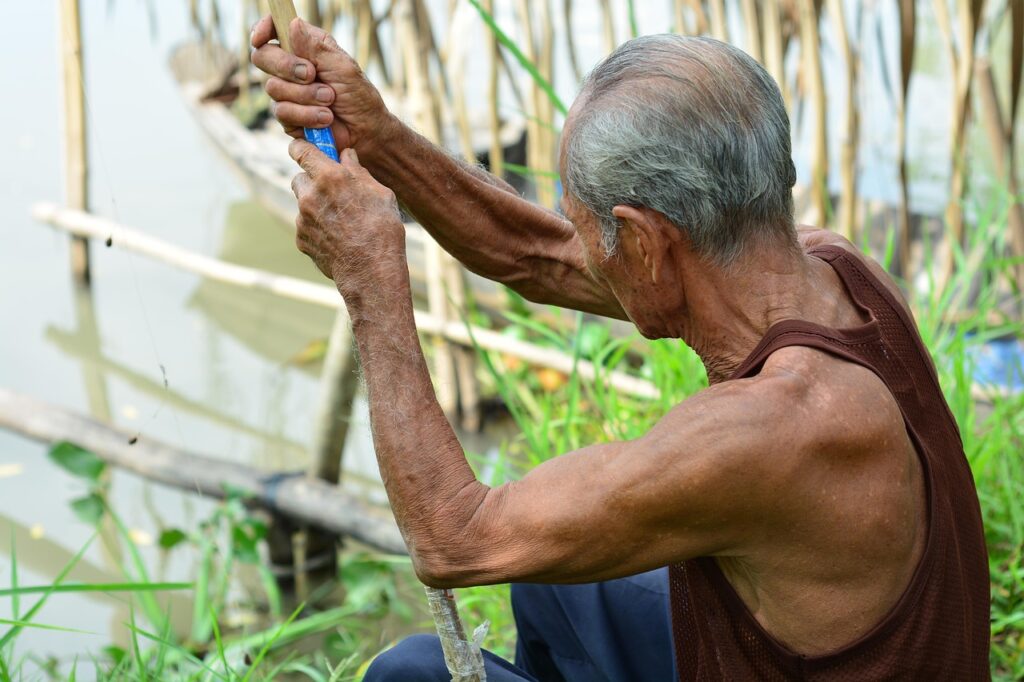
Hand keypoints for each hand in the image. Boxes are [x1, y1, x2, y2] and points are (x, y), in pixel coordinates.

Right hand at [251, 15, 397, 158]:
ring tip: (330, 100)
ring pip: (274, 88)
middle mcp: (292, 67)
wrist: (366, 131)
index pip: (273, 30)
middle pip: (263, 57)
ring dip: (305, 95)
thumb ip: (316, 47)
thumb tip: (292, 24)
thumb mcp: (343, 67)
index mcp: (305, 47)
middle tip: (312, 74)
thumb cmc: (358, 96)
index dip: (262, 30)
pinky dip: (306, 115)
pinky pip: (282, 112)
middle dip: (286, 66)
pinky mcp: (288, 117)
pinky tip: (325, 118)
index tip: (260, 39)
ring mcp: (287, 92)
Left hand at [289, 141, 405, 299]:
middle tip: (332, 190)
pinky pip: (306, 227)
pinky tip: (338, 237)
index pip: (301, 150)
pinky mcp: (302, 239)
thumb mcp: (380, 193)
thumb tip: (346, 156)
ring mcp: (303, 219)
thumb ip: (358, 171)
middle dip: (312, 181)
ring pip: (303, 204)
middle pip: (299, 178)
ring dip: (315, 205)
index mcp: (330, 177)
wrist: (372, 270)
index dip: (302, 147)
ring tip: (341, 219)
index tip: (307, 149)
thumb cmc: (382, 229)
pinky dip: (317, 228)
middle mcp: (310, 195)